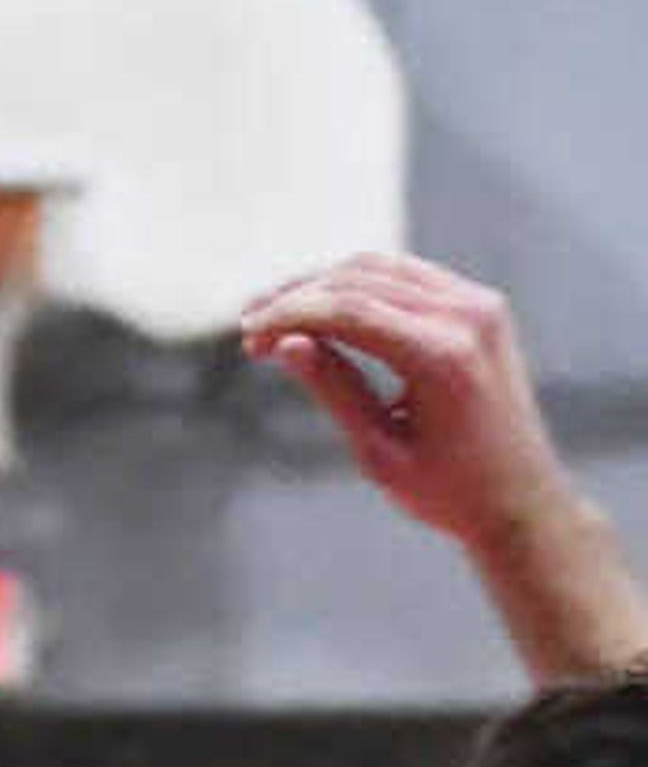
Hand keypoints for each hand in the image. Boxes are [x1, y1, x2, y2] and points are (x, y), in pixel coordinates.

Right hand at [238, 254, 569, 549]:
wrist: (520, 498)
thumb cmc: (447, 490)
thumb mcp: (377, 450)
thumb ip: (333, 390)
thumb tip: (285, 344)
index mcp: (443, 356)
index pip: (349, 310)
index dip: (289, 314)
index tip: (247, 333)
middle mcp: (467, 316)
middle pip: (361, 279)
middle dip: (298, 296)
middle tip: (249, 326)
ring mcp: (479, 304)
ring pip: (382, 268)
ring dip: (323, 285)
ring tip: (275, 314)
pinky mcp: (479, 305)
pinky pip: (408, 278)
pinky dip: (359, 287)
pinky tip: (322, 311)